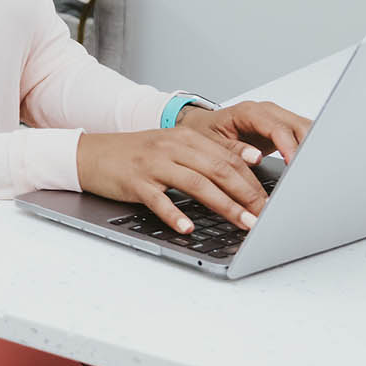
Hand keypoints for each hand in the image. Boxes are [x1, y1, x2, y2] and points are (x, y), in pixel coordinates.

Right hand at [75, 129, 268, 234]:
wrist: (92, 154)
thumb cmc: (136, 156)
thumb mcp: (172, 150)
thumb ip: (203, 159)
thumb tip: (241, 178)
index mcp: (186, 138)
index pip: (228, 157)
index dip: (253, 179)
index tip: (273, 200)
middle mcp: (172, 147)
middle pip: (218, 169)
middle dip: (247, 195)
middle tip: (266, 216)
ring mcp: (153, 163)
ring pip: (196, 184)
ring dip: (224, 206)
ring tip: (244, 224)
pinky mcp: (135, 182)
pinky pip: (159, 200)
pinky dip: (175, 214)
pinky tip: (188, 228)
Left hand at [179, 99, 310, 163]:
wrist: (201, 126)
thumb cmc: (203, 132)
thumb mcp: (210, 142)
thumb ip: (232, 149)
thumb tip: (255, 157)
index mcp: (248, 112)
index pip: (277, 127)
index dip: (289, 146)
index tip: (295, 164)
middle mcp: (266, 112)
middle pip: (298, 125)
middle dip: (307, 148)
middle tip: (309, 173)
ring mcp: (276, 119)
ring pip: (305, 129)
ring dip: (311, 149)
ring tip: (312, 172)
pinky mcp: (282, 130)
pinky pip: (302, 136)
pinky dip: (308, 150)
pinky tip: (309, 167)